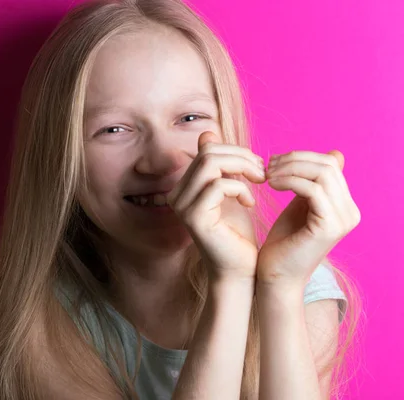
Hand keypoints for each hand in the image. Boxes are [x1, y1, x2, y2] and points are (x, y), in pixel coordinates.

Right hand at [167, 131, 266, 280]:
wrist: (239, 270)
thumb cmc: (237, 233)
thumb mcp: (230, 191)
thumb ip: (221, 166)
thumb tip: (207, 133)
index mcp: (184, 187)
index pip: (206, 149)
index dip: (235, 151)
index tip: (256, 165)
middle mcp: (177, 195)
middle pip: (208, 153)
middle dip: (241, 157)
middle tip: (262, 172)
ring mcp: (183, 206)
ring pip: (211, 164)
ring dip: (242, 169)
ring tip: (259, 182)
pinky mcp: (194, 218)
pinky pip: (218, 186)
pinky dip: (240, 189)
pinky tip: (250, 203)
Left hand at [257, 150, 360, 286]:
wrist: (275, 276)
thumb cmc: (283, 242)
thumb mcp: (300, 205)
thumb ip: (312, 182)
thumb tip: (334, 153)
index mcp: (345, 206)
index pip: (330, 165)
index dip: (301, 157)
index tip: (274, 162)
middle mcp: (350, 212)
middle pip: (328, 166)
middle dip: (294, 160)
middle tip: (268, 166)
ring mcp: (343, 220)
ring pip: (321, 174)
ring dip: (289, 169)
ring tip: (267, 175)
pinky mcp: (329, 226)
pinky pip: (312, 189)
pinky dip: (289, 181)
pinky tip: (270, 185)